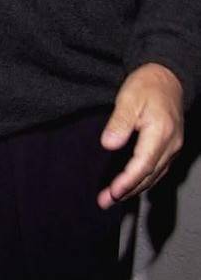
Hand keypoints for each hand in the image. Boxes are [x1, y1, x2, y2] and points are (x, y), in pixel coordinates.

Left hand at [98, 63, 183, 208]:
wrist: (168, 77)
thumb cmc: (148, 85)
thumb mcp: (128, 98)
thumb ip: (119, 122)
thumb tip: (109, 143)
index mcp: (161, 132)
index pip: (143, 165)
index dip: (128, 181)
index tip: (112, 191)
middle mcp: (171, 144)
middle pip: (149, 175)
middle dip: (127, 191)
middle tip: (105, 202)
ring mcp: (173, 146)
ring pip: (154, 175)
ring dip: (134, 189)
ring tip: (112, 198)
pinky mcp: (170, 147)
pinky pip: (158, 169)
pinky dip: (143, 180)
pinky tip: (130, 186)